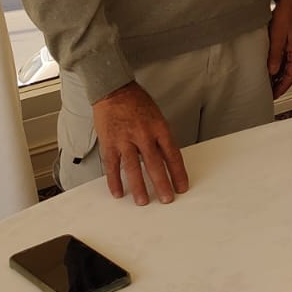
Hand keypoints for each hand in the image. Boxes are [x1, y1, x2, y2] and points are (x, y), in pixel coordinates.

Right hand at [91, 82, 187, 204]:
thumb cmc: (137, 103)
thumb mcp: (157, 117)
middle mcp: (143, 135)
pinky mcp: (109, 143)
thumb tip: (166, 160)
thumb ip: (160, 138)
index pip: (172, 154)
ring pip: (133, 168)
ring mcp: (125, 140)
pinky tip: (119, 193)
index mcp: (159, 128)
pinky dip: (114, 181)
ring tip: (143, 202)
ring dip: (139, 187)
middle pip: (154, 164)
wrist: (114, 90)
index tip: (182, 186)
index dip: (178, 172)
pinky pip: (112, 166)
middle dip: (162, 184)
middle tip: (166, 199)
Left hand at [269, 0, 291, 97]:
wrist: (288, 1)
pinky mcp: (290, 42)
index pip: (291, 76)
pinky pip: (285, 59)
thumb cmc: (285, 15)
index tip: (274, 95)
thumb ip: (275, 56)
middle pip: (290, 73)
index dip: (282, 87)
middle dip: (280, 84)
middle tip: (270, 92)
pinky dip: (278, 66)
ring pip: (288, 67)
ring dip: (279, 76)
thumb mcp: (277, 37)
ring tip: (268, 83)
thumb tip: (272, 71)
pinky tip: (271, 68)